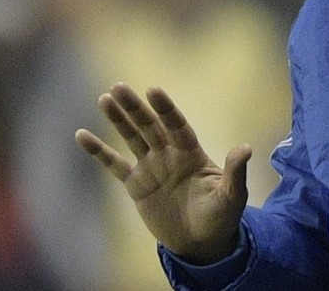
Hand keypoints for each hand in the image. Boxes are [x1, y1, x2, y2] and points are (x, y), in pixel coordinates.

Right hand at [74, 83, 247, 263]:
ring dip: (118, 119)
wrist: (201, 242)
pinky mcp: (136, 185)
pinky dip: (99, 151)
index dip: (165, 109)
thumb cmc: (221, 217)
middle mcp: (169, 154)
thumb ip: (235, 172)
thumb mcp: (233, 196)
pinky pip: (114, 164)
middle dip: (135, 107)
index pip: (176, 125)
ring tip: (104, 98)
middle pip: (150, 126)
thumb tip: (247, 147)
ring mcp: (151, 167)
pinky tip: (81, 134)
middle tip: (118, 86)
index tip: (153, 90)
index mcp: (192, 153)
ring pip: (132, 137)